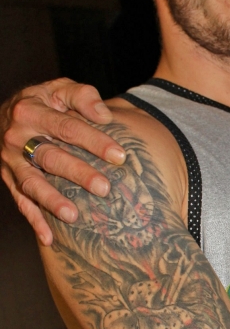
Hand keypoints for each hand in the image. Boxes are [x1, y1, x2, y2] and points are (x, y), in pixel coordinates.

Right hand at [0, 78, 125, 244]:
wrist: (7, 113)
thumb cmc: (44, 101)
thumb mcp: (60, 88)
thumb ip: (82, 96)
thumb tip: (105, 116)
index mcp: (31, 111)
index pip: (67, 127)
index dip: (94, 141)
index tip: (120, 155)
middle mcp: (17, 137)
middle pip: (50, 157)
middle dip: (78, 173)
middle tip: (104, 188)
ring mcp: (11, 161)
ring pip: (32, 184)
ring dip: (52, 201)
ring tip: (73, 217)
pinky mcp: (9, 179)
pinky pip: (21, 202)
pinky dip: (34, 221)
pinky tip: (50, 239)